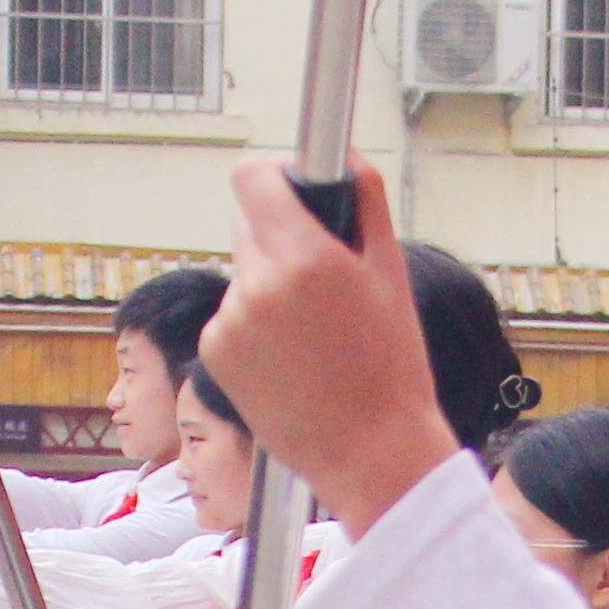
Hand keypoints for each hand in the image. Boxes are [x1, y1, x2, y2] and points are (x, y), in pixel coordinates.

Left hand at [211, 155, 458, 534]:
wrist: (370, 453)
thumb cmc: (392, 368)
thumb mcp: (392, 273)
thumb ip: (365, 200)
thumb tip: (341, 155)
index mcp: (304, 258)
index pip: (251, 176)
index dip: (273, 175)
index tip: (292, 188)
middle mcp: (257, 285)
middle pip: (250, 223)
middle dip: (281, 236)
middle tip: (323, 279)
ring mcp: (231, 321)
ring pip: (244, 273)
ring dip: (270, 285)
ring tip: (314, 333)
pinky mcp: (215, 353)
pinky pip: (233, 315)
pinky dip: (255, 325)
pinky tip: (292, 359)